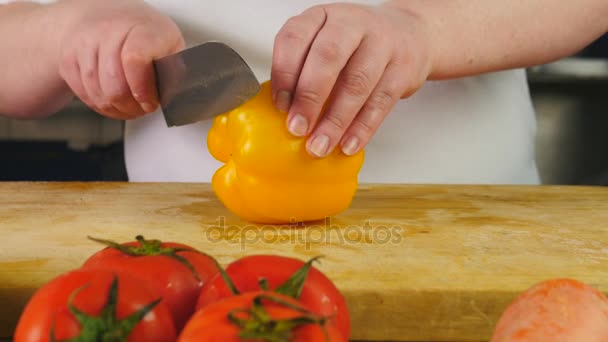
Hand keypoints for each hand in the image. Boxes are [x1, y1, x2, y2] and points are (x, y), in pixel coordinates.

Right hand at [57, 0, 184, 119]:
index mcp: (142, 28)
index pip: (135, 60)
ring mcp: (85, 43)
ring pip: (98, 92)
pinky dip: (100, 105)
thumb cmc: (144, 36)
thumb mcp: (169, 46)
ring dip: (116, 109)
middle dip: (131, 106)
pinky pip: (84, 93)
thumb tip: (181, 96)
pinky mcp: (69, 58)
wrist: (106, 17)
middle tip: (142, 109)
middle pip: (114, 83)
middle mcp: (109, 30)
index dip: (143, 89)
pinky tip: (113, 103)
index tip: (151, 101)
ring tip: (130, 108)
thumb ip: (175, 71)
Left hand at [271, 2, 432, 156]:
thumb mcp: (325, 42)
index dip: (284, 73)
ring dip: (335, 121)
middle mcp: (351, 24)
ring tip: (321, 145)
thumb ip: (304, 68)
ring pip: (356, 84)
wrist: (409, 34)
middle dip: (309, 98)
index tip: (280, 105)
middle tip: (298, 128)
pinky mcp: (403, 68)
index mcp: (322, 16)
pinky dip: (362, 128)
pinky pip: (380, 102)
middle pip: (327, 57)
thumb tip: (284, 113)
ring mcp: (381, 43)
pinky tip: (348, 144)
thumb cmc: (356, 45)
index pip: (295, 37)